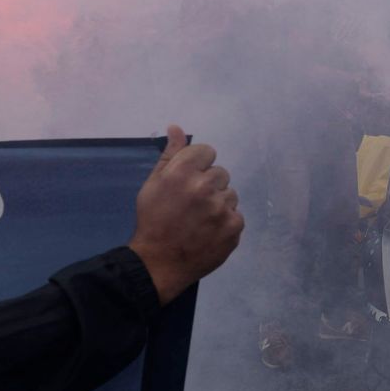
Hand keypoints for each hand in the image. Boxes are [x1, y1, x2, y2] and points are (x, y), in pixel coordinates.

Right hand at [127, 125, 243, 303]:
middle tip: (191, 204)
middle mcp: (205, 186)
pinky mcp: (234, 227)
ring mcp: (222, 208)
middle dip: (208, 185)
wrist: (158, 262)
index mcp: (183, 172)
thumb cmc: (152, 220)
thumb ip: (170, 155)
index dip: (198, 166)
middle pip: (220, 173)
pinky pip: (237, 215)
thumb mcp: (153, 184)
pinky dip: (225, 222)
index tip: (188, 181)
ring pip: (230, 194)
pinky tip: (209, 231)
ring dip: (219, 203)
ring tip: (200, 220)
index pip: (208, 152)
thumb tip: (176, 128)